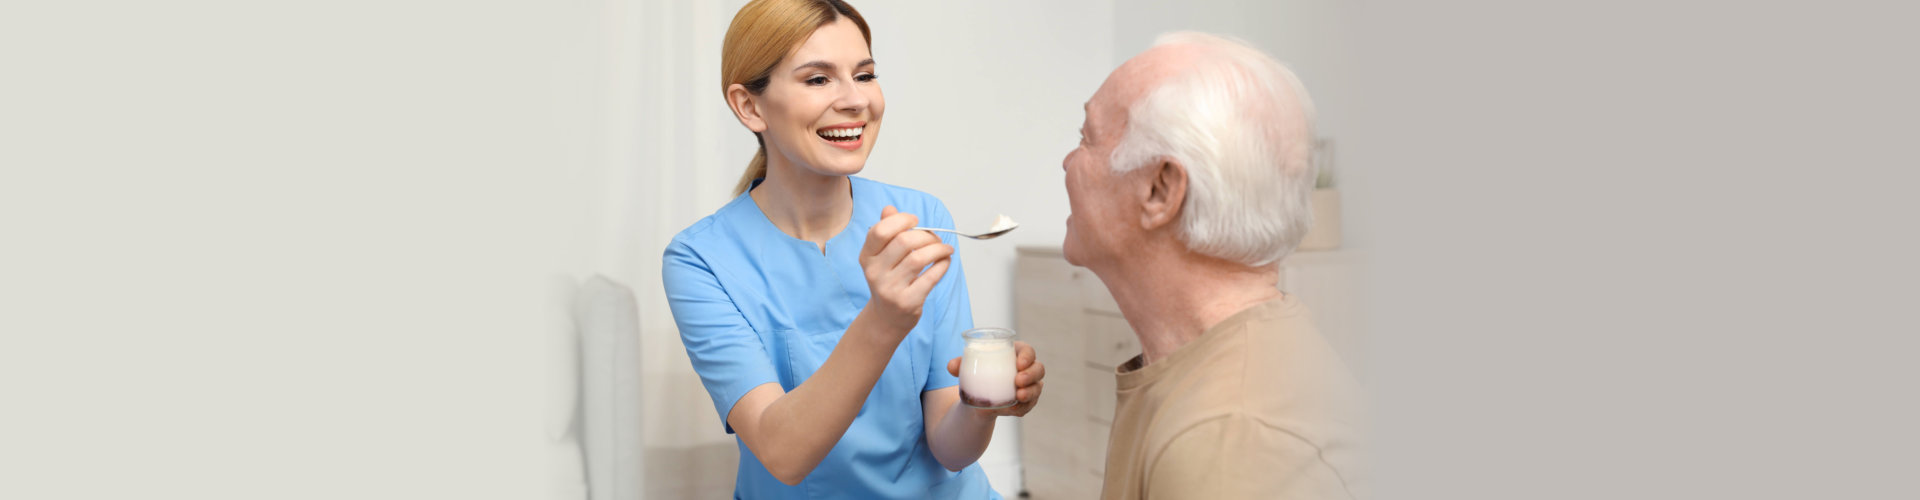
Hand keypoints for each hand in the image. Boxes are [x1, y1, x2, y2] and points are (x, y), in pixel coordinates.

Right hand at [859, 206, 953, 332]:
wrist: (886, 319)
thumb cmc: (888, 282)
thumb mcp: (881, 257)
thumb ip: (886, 232)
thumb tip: (890, 209)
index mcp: (867, 257)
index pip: (880, 230)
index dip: (901, 220)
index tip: (916, 221)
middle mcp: (875, 272)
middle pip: (904, 241)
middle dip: (926, 235)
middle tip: (935, 238)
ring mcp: (890, 288)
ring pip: (919, 258)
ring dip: (938, 249)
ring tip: (945, 249)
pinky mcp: (907, 301)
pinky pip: (931, 277)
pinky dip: (942, 265)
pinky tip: (945, 261)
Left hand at [947, 341, 1043, 416]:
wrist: (978, 398)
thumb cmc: (978, 375)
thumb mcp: (968, 369)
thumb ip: (959, 365)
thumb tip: (951, 366)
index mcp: (1015, 355)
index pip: (1028, 351)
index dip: (1028, 356)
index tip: (1018, 363)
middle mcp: (1027, 370)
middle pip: (1038, 369)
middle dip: (1031, 374)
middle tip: (1018, 381)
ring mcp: (1029, 387)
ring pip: (1037, 388)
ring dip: (1030, 392)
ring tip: (1018, 396)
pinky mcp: (1026, 402)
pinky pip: (1029, 406)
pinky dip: (1022, 407)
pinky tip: (1013, 409)